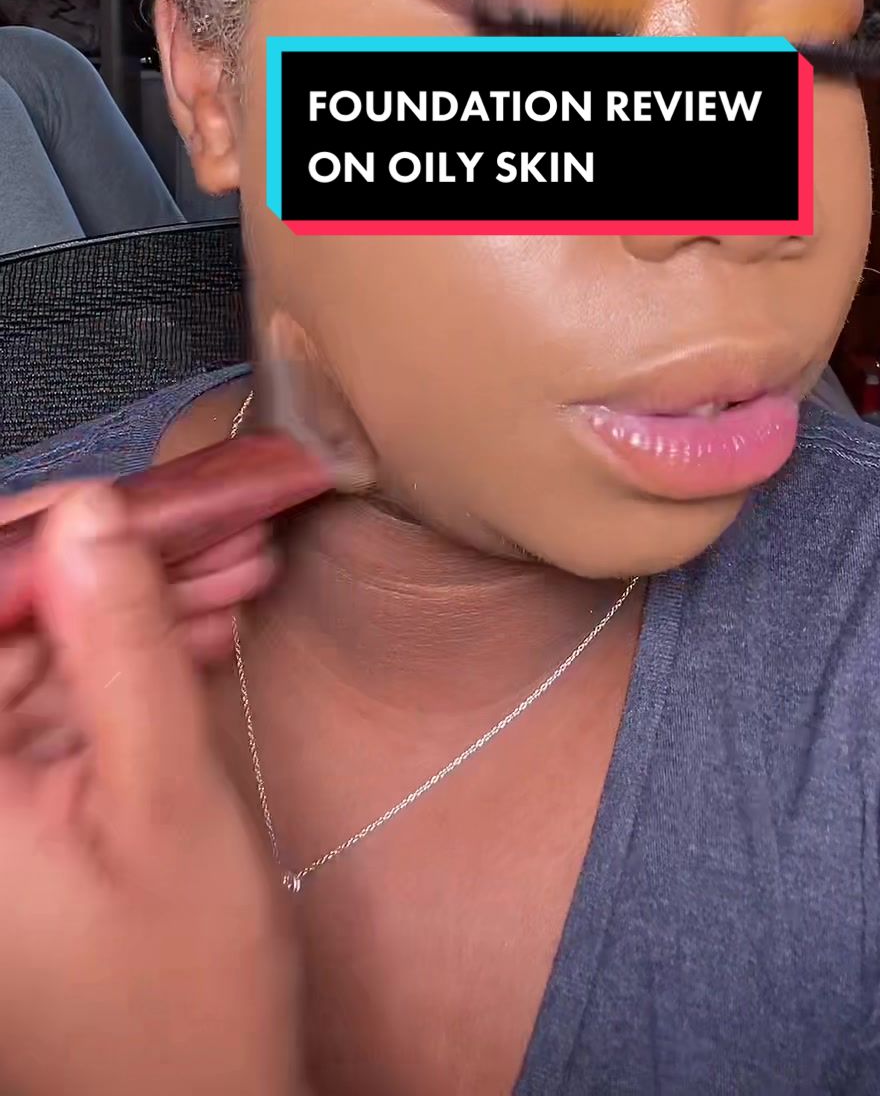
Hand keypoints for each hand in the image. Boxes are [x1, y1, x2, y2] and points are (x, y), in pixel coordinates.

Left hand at [0, 485, 302, 1095]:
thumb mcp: (163, 801)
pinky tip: (204, 622)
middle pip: (2, 620)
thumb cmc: (176, 1005)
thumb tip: (91, 516)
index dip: (37, 533)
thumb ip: (121, 647)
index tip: (126, 495)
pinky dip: (125, 658)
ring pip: (35, 651)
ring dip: (128, 600)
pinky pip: (53, 700)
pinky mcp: (11, 813)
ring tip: (236, 561)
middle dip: (106, 558)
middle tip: (212, 519)